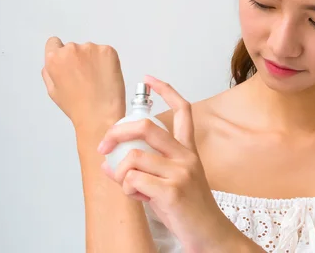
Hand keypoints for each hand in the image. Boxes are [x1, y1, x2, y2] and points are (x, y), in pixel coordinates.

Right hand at [42, 37, 125, 131]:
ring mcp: (91, 48)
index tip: (68, 60)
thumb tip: (54, 63)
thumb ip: (50, 71)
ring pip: (91, 50)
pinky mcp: (108, 51)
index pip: (54, 43)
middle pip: (74, 48)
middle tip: (86, 78)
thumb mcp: (53, 90)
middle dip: (79, 60)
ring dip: (94, 60)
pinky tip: (106, 76)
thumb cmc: (78, 106)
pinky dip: (107, 61)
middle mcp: (71, 49)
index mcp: (54, 58)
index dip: (60, 53)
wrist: (100, 114)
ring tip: (97, 80)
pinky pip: (106, 52)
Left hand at [97, 75, 245, 251]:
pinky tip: (140, 198)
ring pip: (133, 157)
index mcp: (188, 151)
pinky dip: (127, 190)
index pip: (183, 110)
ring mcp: (180, 173)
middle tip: (104, 145)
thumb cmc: (189, 210)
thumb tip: (111, 163)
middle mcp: (186, 157)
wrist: (210, 235)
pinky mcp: (171, 191)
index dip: (166, 90)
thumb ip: (146, 168)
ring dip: (121, 174)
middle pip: (146, 126)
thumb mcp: (170, 182)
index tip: (149, 79)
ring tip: (131, 188)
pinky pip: (133, 180)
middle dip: (117, 132)